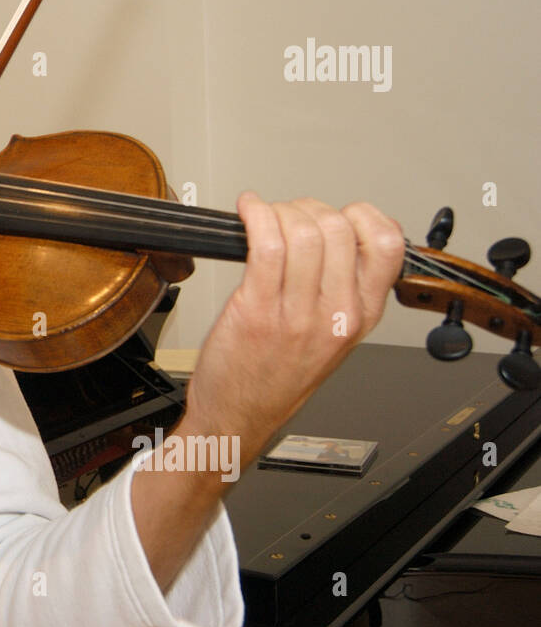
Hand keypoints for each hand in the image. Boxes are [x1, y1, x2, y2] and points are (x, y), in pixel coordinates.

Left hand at [182, 192, 405, 466]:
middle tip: (288, 216)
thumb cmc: (275, 378)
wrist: (238, 417)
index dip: (362, 216)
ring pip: (303, 231)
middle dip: (308, 208)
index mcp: (360, 317)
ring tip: (264, 217)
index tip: (338, 214)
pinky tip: (247, 212)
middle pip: (339, 228)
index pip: (388, 246)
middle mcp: (335, 315)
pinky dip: (255, 215)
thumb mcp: (329, 338)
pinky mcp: (257, 309)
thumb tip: (339, 238)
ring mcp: (297, 314)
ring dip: (279, 211)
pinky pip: (266, 244)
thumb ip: (341, 291)